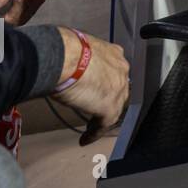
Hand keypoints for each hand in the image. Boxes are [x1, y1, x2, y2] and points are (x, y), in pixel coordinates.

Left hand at [0, 0, 55, 24]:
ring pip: (26, 18)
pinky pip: (31, 12)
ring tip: (8, 9)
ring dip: (17, 17)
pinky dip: (23, 13)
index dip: (3, 20)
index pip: (13, 19)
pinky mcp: (41, 0)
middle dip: (10, 20)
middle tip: (1, 13)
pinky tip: (17, 4)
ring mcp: (38, 3)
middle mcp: (33, 3)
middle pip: (21, 21)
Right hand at [53, 29, 129, 145]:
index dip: (106, 82)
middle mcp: (121, 70)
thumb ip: (81, 58)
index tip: (97, 88)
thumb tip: (67, 60)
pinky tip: (86, 138)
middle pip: (118, 89)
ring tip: (91, 125)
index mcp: (114, 53)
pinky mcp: (110, 107)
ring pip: (114, 107)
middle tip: (94, 107)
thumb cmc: (65, 48)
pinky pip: (104, 124)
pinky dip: (95, 133)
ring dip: (102, 117)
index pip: (115, 71)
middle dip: (108, 98)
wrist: (66, 57)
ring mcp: (118, 89)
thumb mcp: (78, 48)